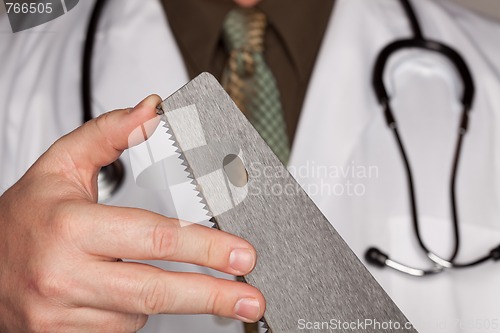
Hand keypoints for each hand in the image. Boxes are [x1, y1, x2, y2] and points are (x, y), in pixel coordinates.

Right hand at [0, 95, 264, 331]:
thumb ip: (109, 133)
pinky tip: (138, 293)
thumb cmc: (26, 216)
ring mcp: (63, 315)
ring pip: (141, 314)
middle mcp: (65, 276)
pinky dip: (140, 313)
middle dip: (212, 294)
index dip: (204, 248)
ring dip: (170, 298)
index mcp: (70, 227)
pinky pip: (123, 330)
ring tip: (184, 283)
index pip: (154, 239)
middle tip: (251, 297)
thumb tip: (151, 111)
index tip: (241, 253)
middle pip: (156, 291)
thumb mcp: (61, 164)